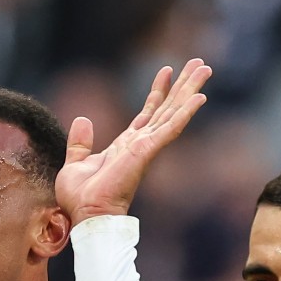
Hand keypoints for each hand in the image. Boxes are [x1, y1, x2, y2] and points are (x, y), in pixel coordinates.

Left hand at [53, 59, 210, 225]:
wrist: (88, 215)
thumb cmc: (82, 199)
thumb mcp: (76, 163)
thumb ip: (80, 143)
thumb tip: (82, 120)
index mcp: (127, 146)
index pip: (148, 113)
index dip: (158, 91)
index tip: (166, 70)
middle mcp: (142, 144)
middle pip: (167, 108)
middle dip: (183, 85)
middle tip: (199, 64)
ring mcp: (147, 146)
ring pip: (174, 112)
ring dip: (190, 89)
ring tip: (204, 68)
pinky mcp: (148, 150)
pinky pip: (171, 127)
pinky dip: (186, 111)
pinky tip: (201, 96)